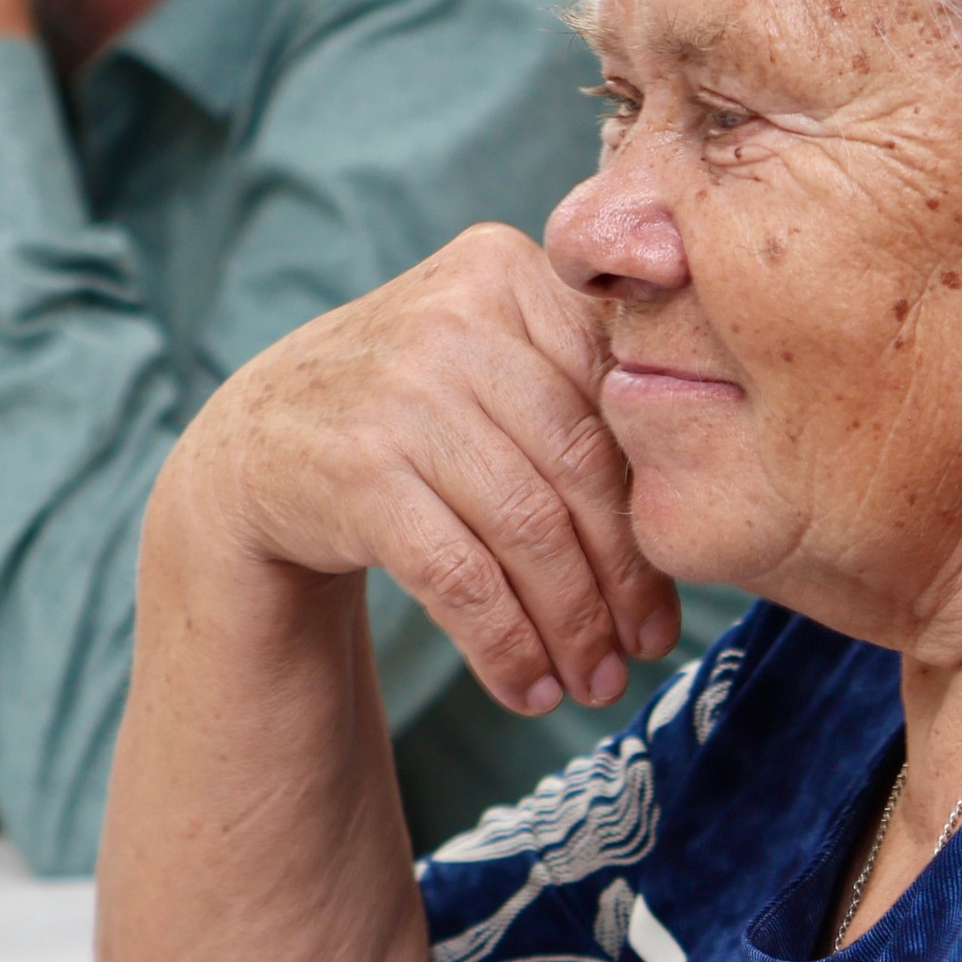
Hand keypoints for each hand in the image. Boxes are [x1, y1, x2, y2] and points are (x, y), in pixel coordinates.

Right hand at [167, 222, 681, 717]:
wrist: (258, 446)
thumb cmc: (415, 419)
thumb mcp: (493, 364)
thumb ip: (581, 391)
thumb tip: (702, 506)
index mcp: (512, 273)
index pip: (617, 402)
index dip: (655, 510)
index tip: (675, 595)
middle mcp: (455, 315)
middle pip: (578, 471)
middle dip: (622, 581)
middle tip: (645, 653)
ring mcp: (399, 388)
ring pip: (527, 530)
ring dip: (569, 627)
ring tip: (591, 685)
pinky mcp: (355, 468)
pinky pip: (460, 577)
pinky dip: (505, 646)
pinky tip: (527, 688)